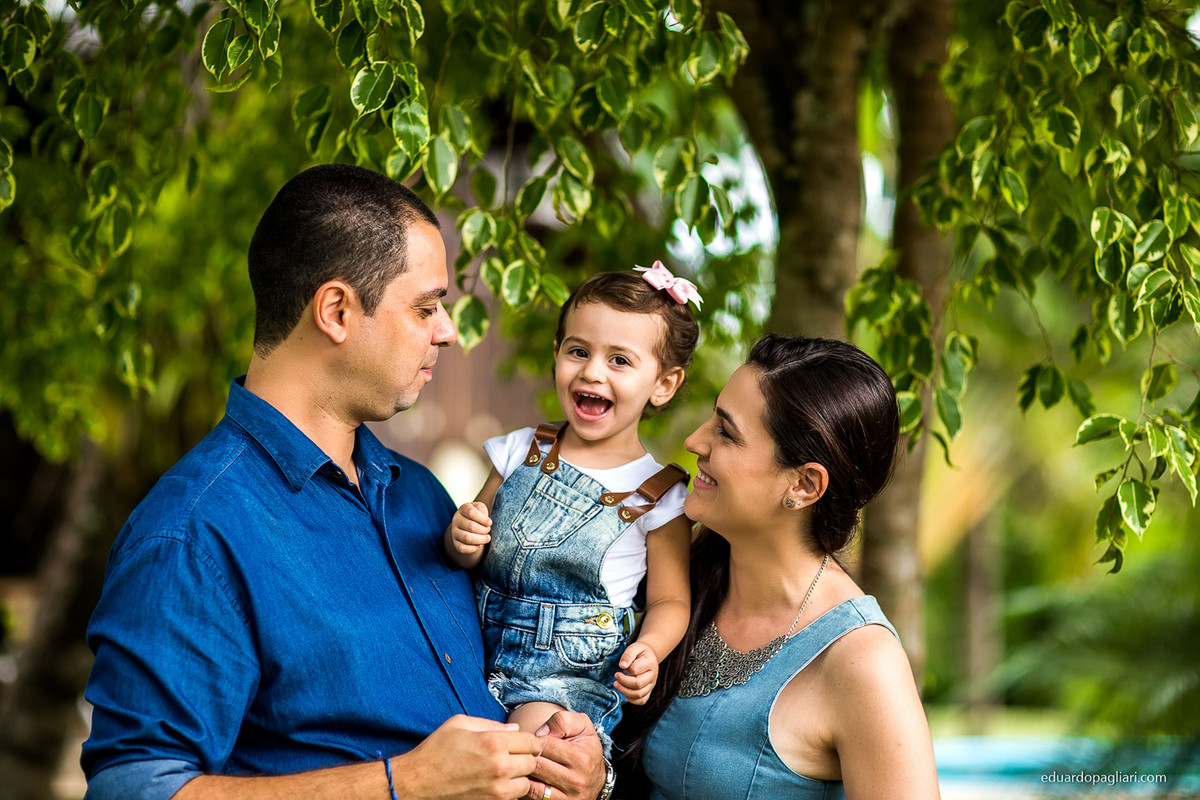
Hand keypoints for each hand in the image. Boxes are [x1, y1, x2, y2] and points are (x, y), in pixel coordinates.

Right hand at [391, 715, 540, 799]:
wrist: (416, 783)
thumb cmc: (436, 750)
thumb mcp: (460, 724)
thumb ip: (491, 724)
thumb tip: (514, 729)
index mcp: (494, 743)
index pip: (532, 742)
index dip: (529, 741)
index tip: (522, 742)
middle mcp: (500, 767)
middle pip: (533, 762)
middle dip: (526, 758)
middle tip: (514, 756)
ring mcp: (496, 790)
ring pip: (526, 784)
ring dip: (520, 777)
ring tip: (506, 771)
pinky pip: (513, 798)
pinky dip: (510, 791)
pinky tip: (497, 783)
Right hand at [450, 501, 491, 555]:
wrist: (467, 525)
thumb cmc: (476, 515)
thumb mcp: (480, 508)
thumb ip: (482, 509)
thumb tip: (486, 520)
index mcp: (462, 509)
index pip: (471, 512)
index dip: (483, 519)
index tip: (489, 523)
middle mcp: (456, 520)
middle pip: (471, 526)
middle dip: (484, 530)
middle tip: (488, 530)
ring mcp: (454, 532)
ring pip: (467, 538)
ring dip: (481, 539)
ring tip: (487, 538)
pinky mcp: (455, 543)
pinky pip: (463, 548)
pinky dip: (473, 548)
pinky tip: (478, 545)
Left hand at [525, 711, 604, 799]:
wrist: (596, 780)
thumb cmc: (586, 749)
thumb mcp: (582, 727)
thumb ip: (562, 721)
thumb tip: (540, 732)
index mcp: (581, 758)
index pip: (545, 744)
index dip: (536, 740)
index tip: (536, 741)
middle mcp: (575, 780)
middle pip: (537, 765)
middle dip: (527, 756)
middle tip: (525, 753)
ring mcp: (567, 797)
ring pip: (531, 785)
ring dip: (524, 774)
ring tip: (525, 765)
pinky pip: (532, 797)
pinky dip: (526, 788)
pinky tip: (528, 779)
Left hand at [613, 641, 657, 704]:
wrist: (649, 657)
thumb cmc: (640, 652)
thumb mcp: (634, 647)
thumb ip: (628, 655)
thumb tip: (622, 666)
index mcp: (650, 663)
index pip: (636, 670)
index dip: (626, 668)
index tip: (620, 666)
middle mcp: (653, 676)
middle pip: (638, 684)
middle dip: (623, 681)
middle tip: (616, 676)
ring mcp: (651, 685)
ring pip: (639, 695)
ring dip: (624, 691)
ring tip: (616, 684)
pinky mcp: (649, 691)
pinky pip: (641, 701)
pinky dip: (631, 699)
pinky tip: (624, 691)